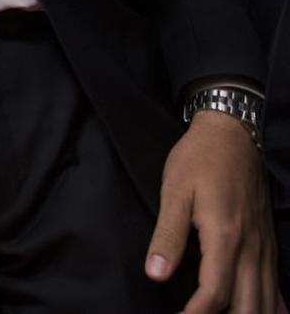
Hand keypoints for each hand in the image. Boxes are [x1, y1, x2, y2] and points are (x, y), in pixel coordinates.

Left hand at [147, 111, 273, 312]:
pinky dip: (266, 306)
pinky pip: (273, 287)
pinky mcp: (267, 244)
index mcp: (225, 238)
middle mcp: (251, 249)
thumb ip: (167, 235)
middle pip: (248, 307)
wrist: (234, 134)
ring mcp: (264, 248)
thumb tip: (156, 274)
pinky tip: (254, 311)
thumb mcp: (174, 191)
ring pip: (266, 301)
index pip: (215, 294)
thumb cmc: (200, 160)